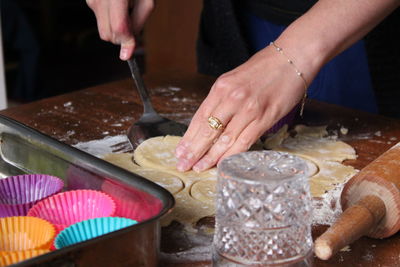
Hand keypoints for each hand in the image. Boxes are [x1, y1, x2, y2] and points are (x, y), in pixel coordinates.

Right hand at [86, 0, 153, 59]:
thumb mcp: (147, 2)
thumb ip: (138, 25)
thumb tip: (129, 50)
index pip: (118, 29)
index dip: (127, 42)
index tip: (134, 49)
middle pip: (107, 35)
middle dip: (122, 37)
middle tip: (134, 24)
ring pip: (103, 31)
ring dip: (117, 28)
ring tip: (127, 10)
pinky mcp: (90, 0)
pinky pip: (101, 21)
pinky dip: (111, 20)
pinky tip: (119, 6)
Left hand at [175, 45, 309, 171]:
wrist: (292, 58)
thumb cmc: (264, 68)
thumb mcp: (234, 78)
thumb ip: (221, 99)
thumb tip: (209, 122)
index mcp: (221, 87)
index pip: (199, 118)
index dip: (188, 137)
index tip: (180, 151)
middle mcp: (232, 98)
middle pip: (208, 131)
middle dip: (194, 151)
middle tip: (184, 164)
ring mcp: (249, 109)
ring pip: (224, 140)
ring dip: (210, 157)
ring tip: (199, 168)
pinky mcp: (265, 118)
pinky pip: (244, 142)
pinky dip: (231, 155)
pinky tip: (222, 163)